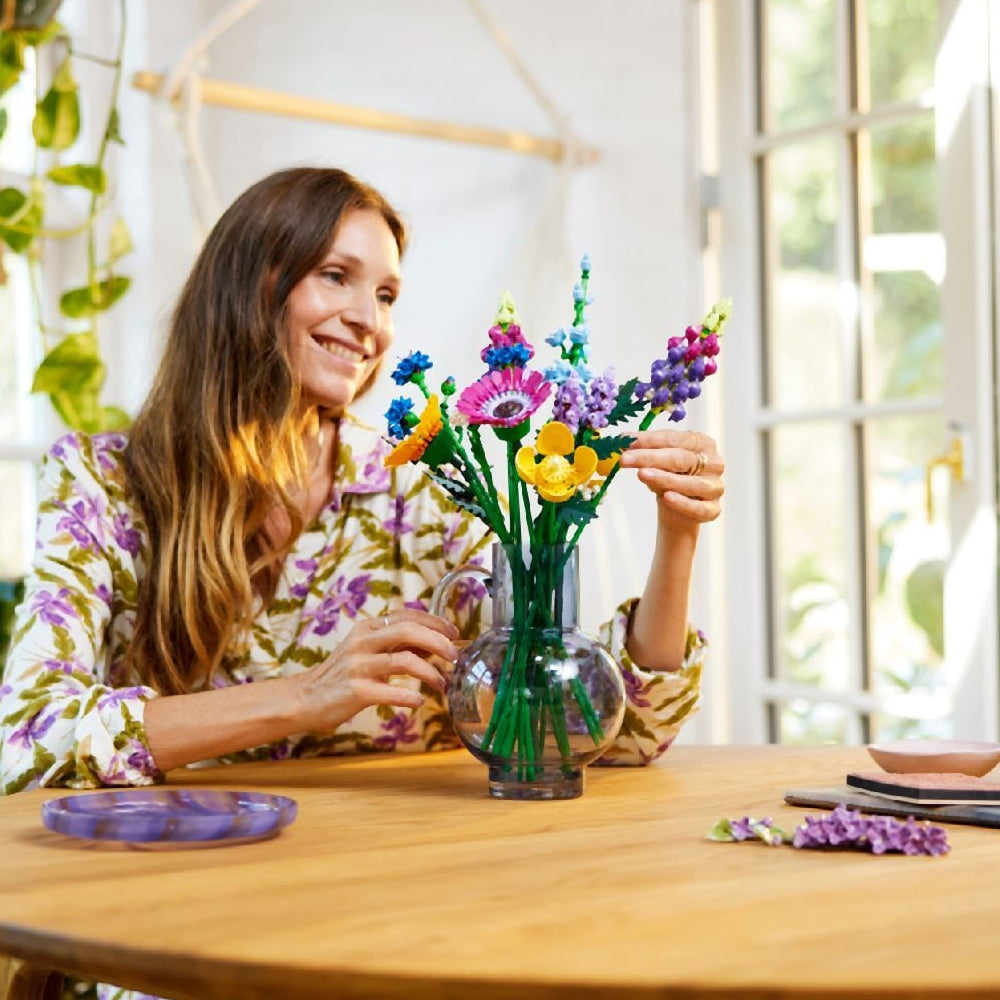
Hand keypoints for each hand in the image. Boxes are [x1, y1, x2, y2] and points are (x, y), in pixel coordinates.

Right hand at [292, 609, 459, 732]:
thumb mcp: (369, 652)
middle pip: (408, 631)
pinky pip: (390, 691)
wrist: (305, 698)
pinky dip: (410, 696)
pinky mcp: (355, 690)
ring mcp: (357, 665)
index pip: (407, 615)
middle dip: (438, 642)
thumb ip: (398, 645)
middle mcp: (362, 641)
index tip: (454, 633)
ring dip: (430, 673)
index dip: (435, 622)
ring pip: (403, 660)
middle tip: (455, 656)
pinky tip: (419, 701)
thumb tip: (436, 642)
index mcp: (367, 628)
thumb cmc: (342, 675)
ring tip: (442, 684)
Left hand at [618, 429, 724, 529]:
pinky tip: (667, 498)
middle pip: (682, 459)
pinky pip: (698, 508)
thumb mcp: (657, 461)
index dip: (650, 439)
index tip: (626, 439)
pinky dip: (683, 503)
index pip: (675, 438)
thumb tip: (624, 439)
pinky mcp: (713, 509)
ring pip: (691, 483)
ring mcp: (715, 487)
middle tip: (625, 459)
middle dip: (650, 457)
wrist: (678, 509)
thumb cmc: (669, 477)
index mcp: (702, 443)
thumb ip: (645, 450)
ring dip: (664, 478)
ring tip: (641, 474)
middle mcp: (714, 463)